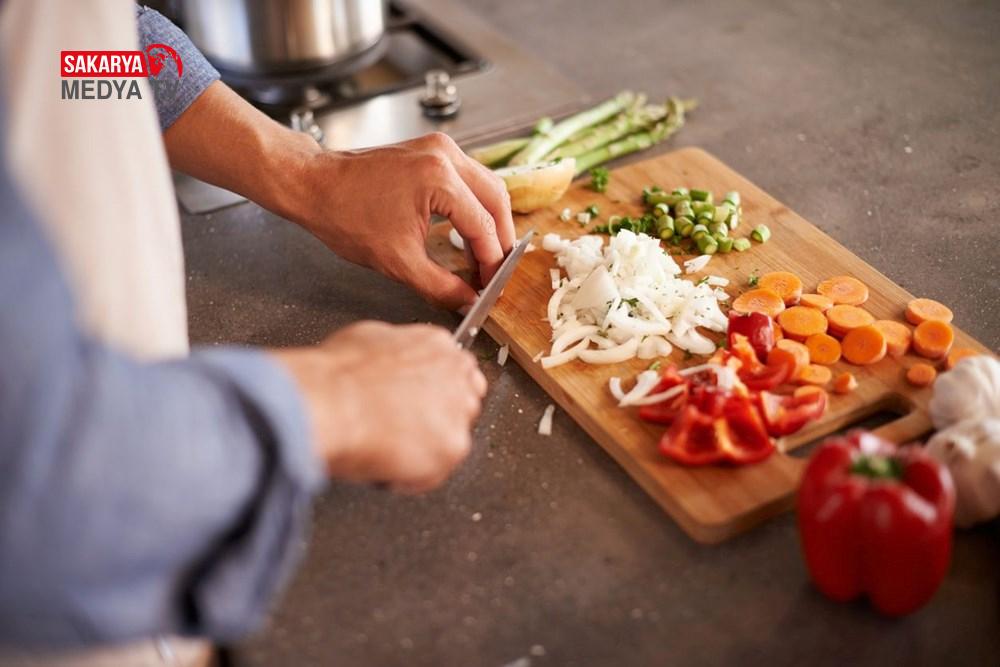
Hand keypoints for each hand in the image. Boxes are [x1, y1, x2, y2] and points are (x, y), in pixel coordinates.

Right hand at [270, 321, 485, 492]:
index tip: (420, 405)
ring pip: (450, 441)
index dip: (436, 393)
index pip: (457, 371)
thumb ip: (393, 352)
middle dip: (437, 421)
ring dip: (423, 450)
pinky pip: (434, 473)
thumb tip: (387, 362)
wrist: (330, 403)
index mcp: (436, 345)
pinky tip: (385, 465)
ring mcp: (458, 412)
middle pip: (464, 404)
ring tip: (386, 448)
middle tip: (402, 431)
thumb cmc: (337, 376)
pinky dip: (410, 478)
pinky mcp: (453, 447)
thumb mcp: (366, 339)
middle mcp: (456, 375)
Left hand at [293, 133, 515, 309]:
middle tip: (495, 271)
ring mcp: (440, 148)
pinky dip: (475, 205)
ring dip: (491, 221)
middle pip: (497, 199)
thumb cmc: (345, 216)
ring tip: (483, 255)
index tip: (491, 285)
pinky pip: (469, 178)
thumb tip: (467, 301)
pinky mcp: (432, 149)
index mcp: (439, 179)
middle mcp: (445, 156)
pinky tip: (468, 231)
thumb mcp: (397, 261)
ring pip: (487, 186)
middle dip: (501, 239)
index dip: (492, 262)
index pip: (484, 227)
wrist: (314, 186)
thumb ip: (440, 286)